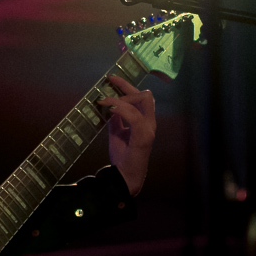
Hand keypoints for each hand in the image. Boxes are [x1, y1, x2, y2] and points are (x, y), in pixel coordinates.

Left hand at [97, 74, 155, 195]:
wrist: (124, 177)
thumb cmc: (122, 156)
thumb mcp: (116, 132)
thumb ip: (116, 119)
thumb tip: (108, 104)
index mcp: (145, 121)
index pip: (141, 97)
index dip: (127, 85)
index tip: (111, 79)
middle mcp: (150, 123)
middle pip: (145, 95)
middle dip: (126, 88)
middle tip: (107, 90)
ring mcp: (149, 129)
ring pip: (142, 100)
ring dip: (121, 98)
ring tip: (105, 102)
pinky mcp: (144, 136)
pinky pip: (134, 115)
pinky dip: (121, 109)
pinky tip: (110, 110)